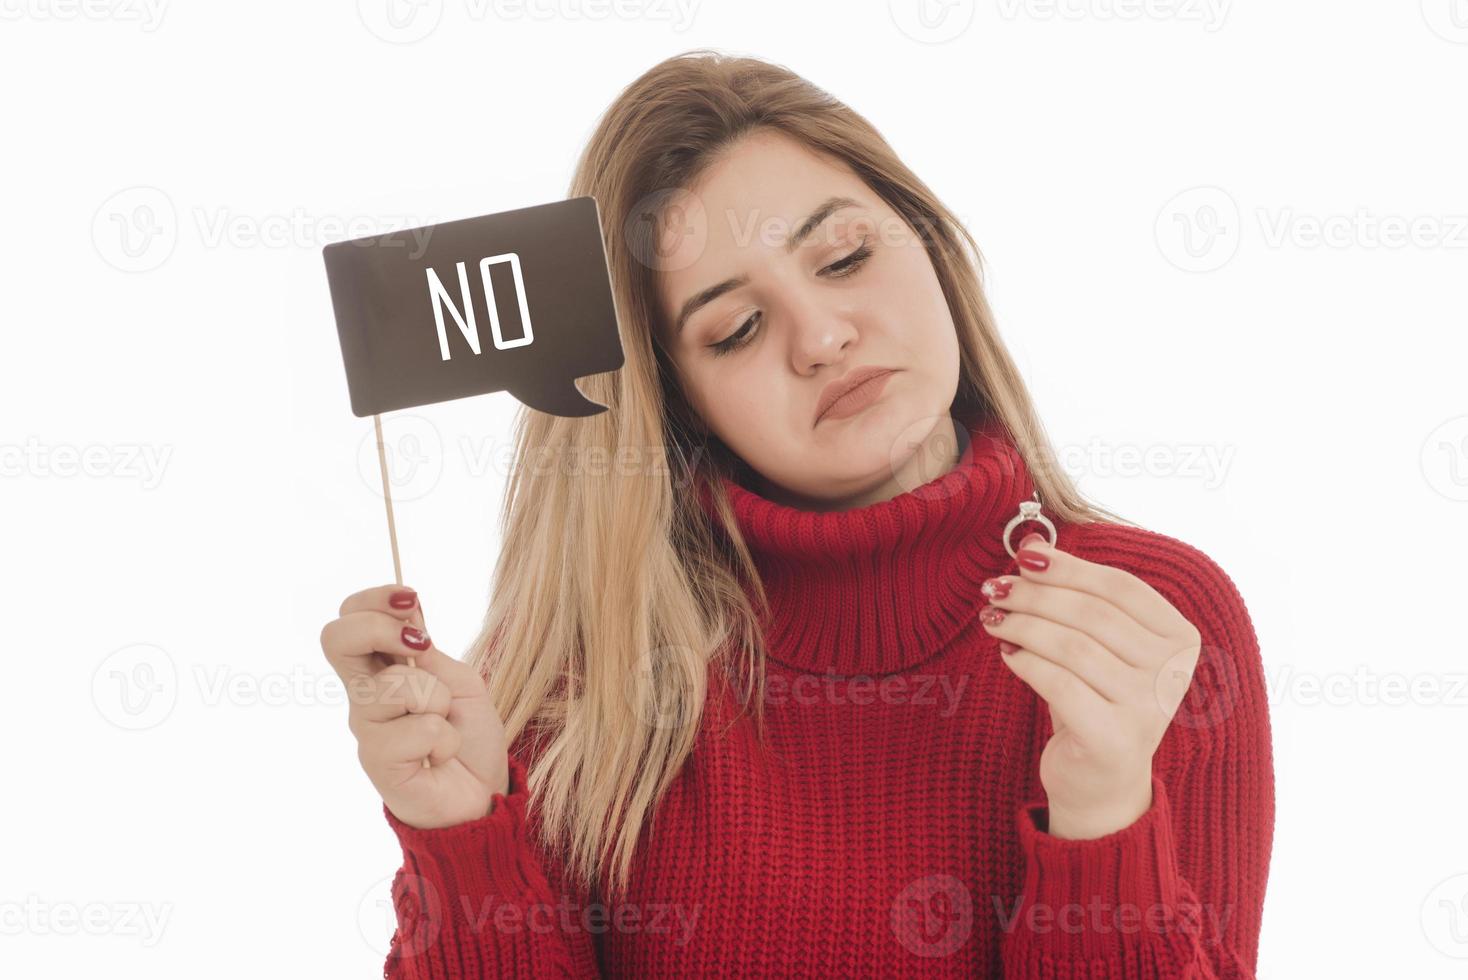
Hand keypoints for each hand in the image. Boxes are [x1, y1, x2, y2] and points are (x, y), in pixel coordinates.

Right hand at [320, 584, 509, 829]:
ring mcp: (367, 731)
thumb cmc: (467, 736)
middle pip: (336, 639)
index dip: (373, 599)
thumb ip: (427, 652)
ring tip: (443, 725)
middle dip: (382, 627)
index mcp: (380, 671)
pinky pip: (422, 729)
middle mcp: (363, 699)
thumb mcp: (458, 680)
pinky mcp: (379, 765)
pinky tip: (440, 757)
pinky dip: (447, 739)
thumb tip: (408, 612)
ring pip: (397, 684)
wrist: (483, 795)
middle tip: (419, 645)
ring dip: (437, 700)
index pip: (347, 620)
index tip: (410, 601)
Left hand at [978, 533, 1202, 838]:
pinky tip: (1007, 653)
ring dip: (1023, 625)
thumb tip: (1032, 545)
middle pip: (1093, 613)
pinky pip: (1059, 684)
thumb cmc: (1096, 698)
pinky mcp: (1115, 739)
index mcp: (1181, 638)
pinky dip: (1026, 662)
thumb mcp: (1095, 643)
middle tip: (994, 589)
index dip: (1069, 567)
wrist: (1101, 780)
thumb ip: (1076, 595)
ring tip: (993, 619)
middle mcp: (1173, 672)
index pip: (1120, 587)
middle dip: (1035, 595)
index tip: (1023, 557)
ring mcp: (1149, 708)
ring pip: (1072, 646)